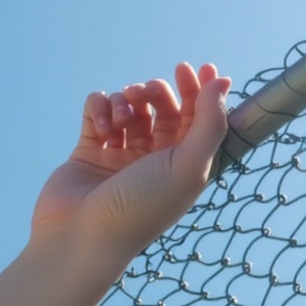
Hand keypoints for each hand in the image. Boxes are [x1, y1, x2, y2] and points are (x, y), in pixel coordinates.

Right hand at [30, 62, 231, 265]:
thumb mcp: (189, 167)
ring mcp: (120, 154)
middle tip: (149, 95)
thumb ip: (210, 123)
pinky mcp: (89, 150)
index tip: (195, 68)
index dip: (199, 90)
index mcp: (182, 165)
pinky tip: (102, 126)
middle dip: (157, 92)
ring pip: (129, 105)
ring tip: (121, 121)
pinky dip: (100, 107)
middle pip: (162, 106)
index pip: (196, 117)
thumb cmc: (141, 208)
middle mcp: (153, 159)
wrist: (82, 237)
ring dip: (126, 101)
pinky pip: (98, 111)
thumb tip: (223, 81)